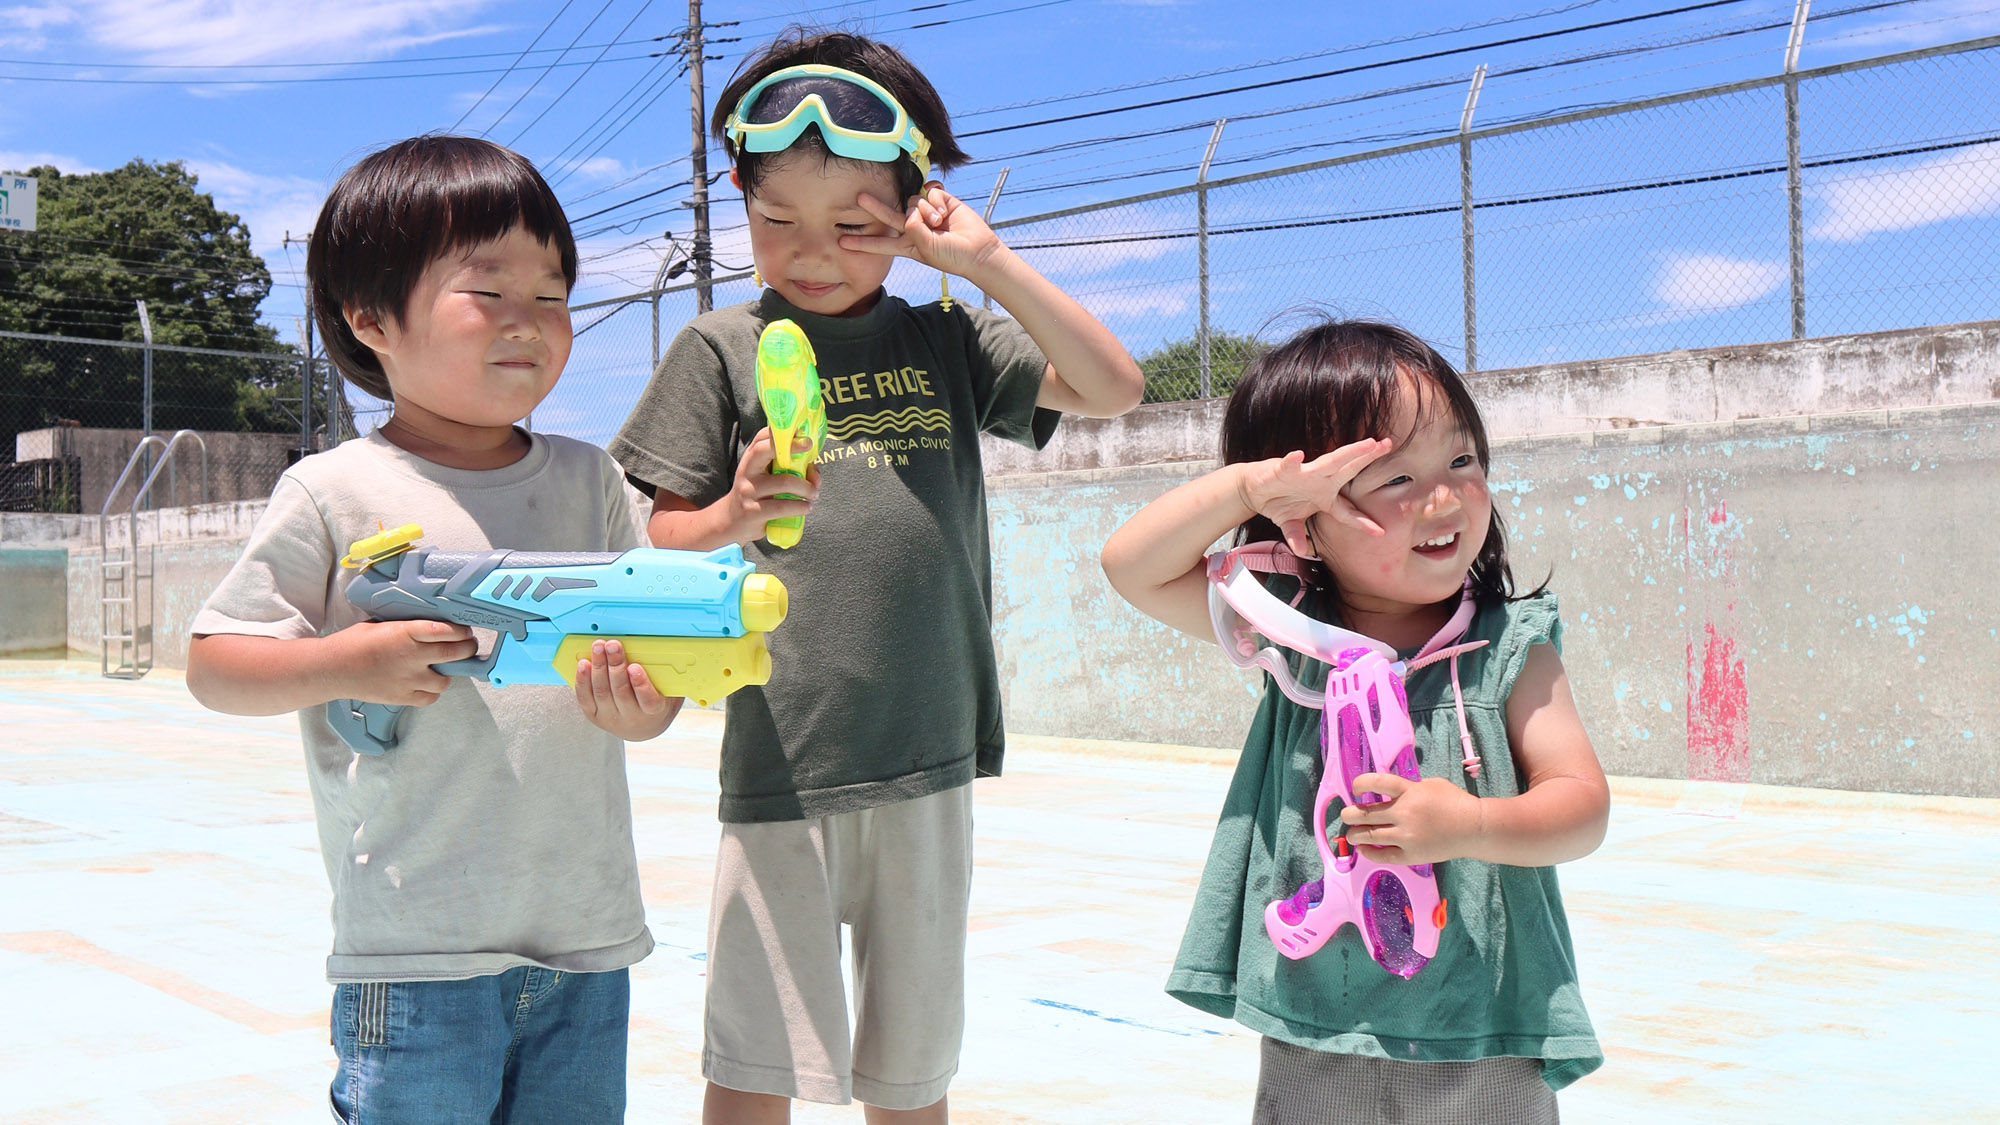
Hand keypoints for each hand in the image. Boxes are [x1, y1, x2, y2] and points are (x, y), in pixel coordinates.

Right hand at [328, 619, 477, 706]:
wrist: (332, 668)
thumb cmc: (354, 642)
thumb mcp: (383, 624)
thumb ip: (408, 626)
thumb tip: (429, 625)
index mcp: (407, 632)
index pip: (448, 630)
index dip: (462, 631)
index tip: (465, 631)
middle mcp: (413, 655)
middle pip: (456, 653)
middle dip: (467, 649)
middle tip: (468, 647)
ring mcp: (409, 678)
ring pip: (446, 680)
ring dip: (447, 673)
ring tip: (440, 668)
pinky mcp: (403, 696)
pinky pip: (430, 697)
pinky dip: (432, 692)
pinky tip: (425, 684)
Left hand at [574, 639, 681, 740]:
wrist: (642, 727)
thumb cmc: (655, 702)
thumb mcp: (667, 691)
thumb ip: (666, 675)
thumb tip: (664, 649)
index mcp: (653, 712)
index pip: (648, 700)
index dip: (640, 684)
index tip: (635, 667)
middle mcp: (630, 718)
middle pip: (620, 691)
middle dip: (615, 665)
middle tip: (613, 646)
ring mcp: (610, 718)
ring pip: (602, 692)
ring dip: (599, 667)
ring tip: (599, 647)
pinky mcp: (593, 715)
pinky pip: (585, 698)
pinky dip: (582, 680)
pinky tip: (583, 664)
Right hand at [718, 427, 820, 544]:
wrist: (731, 521)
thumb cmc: (756, 495)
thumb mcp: (766, 478)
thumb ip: (788, 470)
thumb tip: (814, 473)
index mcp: (751, 459)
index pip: (762, 439)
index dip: (781, 433)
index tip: (801, 433)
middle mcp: (747, 472)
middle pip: (766, 451)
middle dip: (791, 448)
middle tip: (810, 451)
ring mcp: (748, 492)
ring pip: (783, 482)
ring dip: (806, 487)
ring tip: (813, 494)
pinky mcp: (753, 512)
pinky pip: (782, 506)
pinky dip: (799, 506)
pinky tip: (806, 507)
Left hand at [842, 183, 1001, 283]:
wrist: (978, 250)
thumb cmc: (952, 256)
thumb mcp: (928, 249)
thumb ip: (915, 230)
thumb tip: (912, 210)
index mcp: (908, 244)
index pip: (881, 243)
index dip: (862, 243)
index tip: (842, 242)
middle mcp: (914, 227)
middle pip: (889, 215)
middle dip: (875, 207)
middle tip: (859, 197)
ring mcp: (926, 213)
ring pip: (914, 201)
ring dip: (926, 209)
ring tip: (939, 222)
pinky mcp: (940, 200)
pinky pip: (930, 191)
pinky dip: (936, 198)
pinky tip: (945, 209)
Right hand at [1235, 440, 1390, 557]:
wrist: (1254, 489)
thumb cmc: (1278, 502)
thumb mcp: (1290, 524)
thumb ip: (1296, 536)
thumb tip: (1301, 550)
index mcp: (1325, 498)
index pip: (1348, 511)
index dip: (1362, 522)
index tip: (1380, 532)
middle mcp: (1321, 481)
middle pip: (1349, 470)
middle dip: (1368, 458)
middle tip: (1387, 445)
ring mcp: (1305, 473)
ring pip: (1331, 461)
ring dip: (1349, 452)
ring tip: (1367, 444)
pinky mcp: (1284, 469)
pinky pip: (1289, 465)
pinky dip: (1292, 461)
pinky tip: (1297, 456)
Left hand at [1338, 773, 1483, 865]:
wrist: (1474, 828)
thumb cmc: (1454, 802)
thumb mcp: (1430, 783)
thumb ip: (1408, 786)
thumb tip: (1387, 791)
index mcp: (1409, 791)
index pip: (1376, 782)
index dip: (1359, 784)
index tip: (1355, 788)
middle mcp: (1404, 813)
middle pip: (1364, 814)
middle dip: (1349, 815)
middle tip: (1347, 815)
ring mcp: (1407, 836)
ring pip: (1368, 836)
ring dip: (1354, 835)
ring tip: (1352, 834)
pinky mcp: (1412, 854)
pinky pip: (1383, 856)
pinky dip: (1369, 852)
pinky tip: (1364, 849)